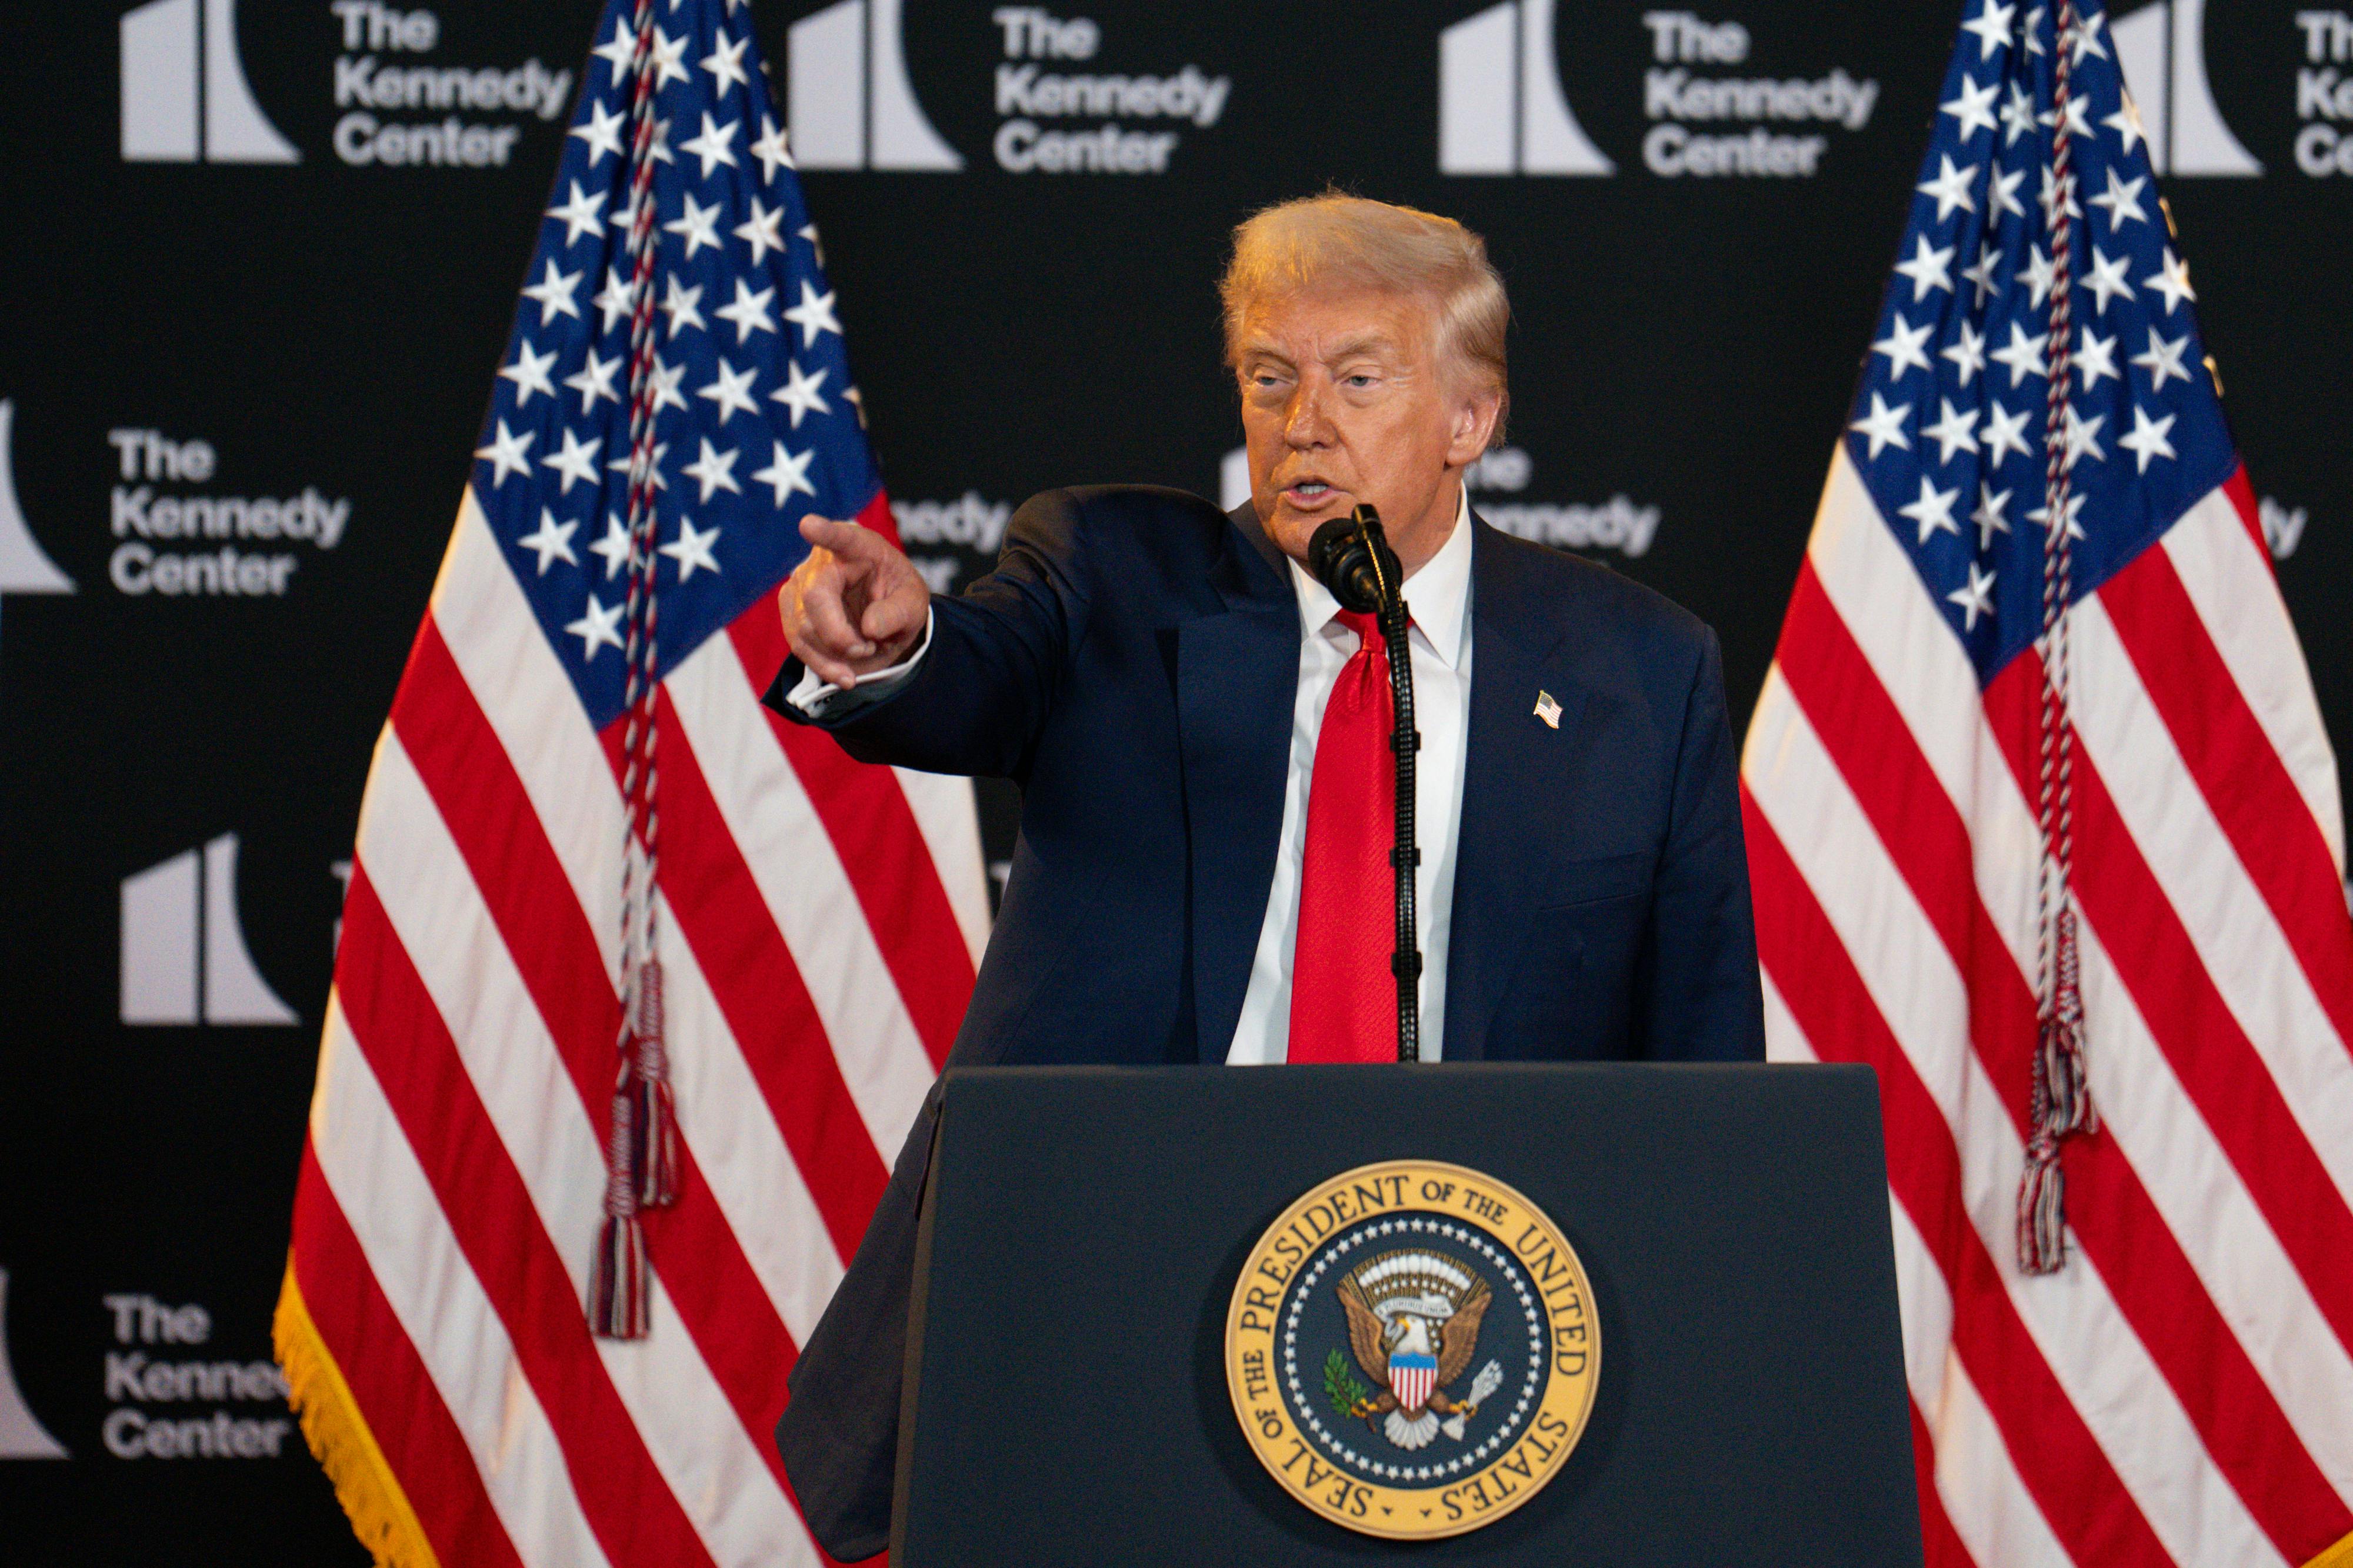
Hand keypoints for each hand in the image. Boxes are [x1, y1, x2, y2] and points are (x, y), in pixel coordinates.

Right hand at [780, 515, 930, 687]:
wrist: (884, 616)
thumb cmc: (899, 597)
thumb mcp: (913, 603)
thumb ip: (898, 612)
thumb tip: (870, 627)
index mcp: (859, 547)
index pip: (841, 538)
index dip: (825, 533)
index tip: (809, 525)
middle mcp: (823, 561)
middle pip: (814, 598)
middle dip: (840, 635)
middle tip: (869, 648)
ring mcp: (800, 585)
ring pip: (802, 628)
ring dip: (835, 654)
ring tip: (864, 652)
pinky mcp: (792, 612)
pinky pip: (798, 645)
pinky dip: (824, 666)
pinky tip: (845, 674)